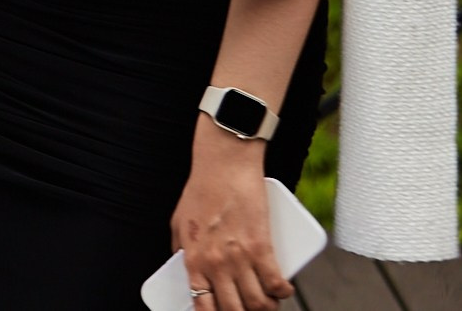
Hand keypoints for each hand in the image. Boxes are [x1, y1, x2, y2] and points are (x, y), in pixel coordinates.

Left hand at [173, 124, 292, 309]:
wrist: (224, 165)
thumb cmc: (201, 190)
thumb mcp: (178, 223)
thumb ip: (181, 249)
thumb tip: (184, 268)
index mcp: (192, 259)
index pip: (201, 305)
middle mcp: (215, 263)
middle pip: (233, 310)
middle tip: (249, 309)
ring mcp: (239, 257)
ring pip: (257, 303)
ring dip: (266, 308)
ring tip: (268, 303)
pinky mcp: (261, 247)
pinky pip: (276, 283)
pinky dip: (283, 292)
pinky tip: (282, 290)